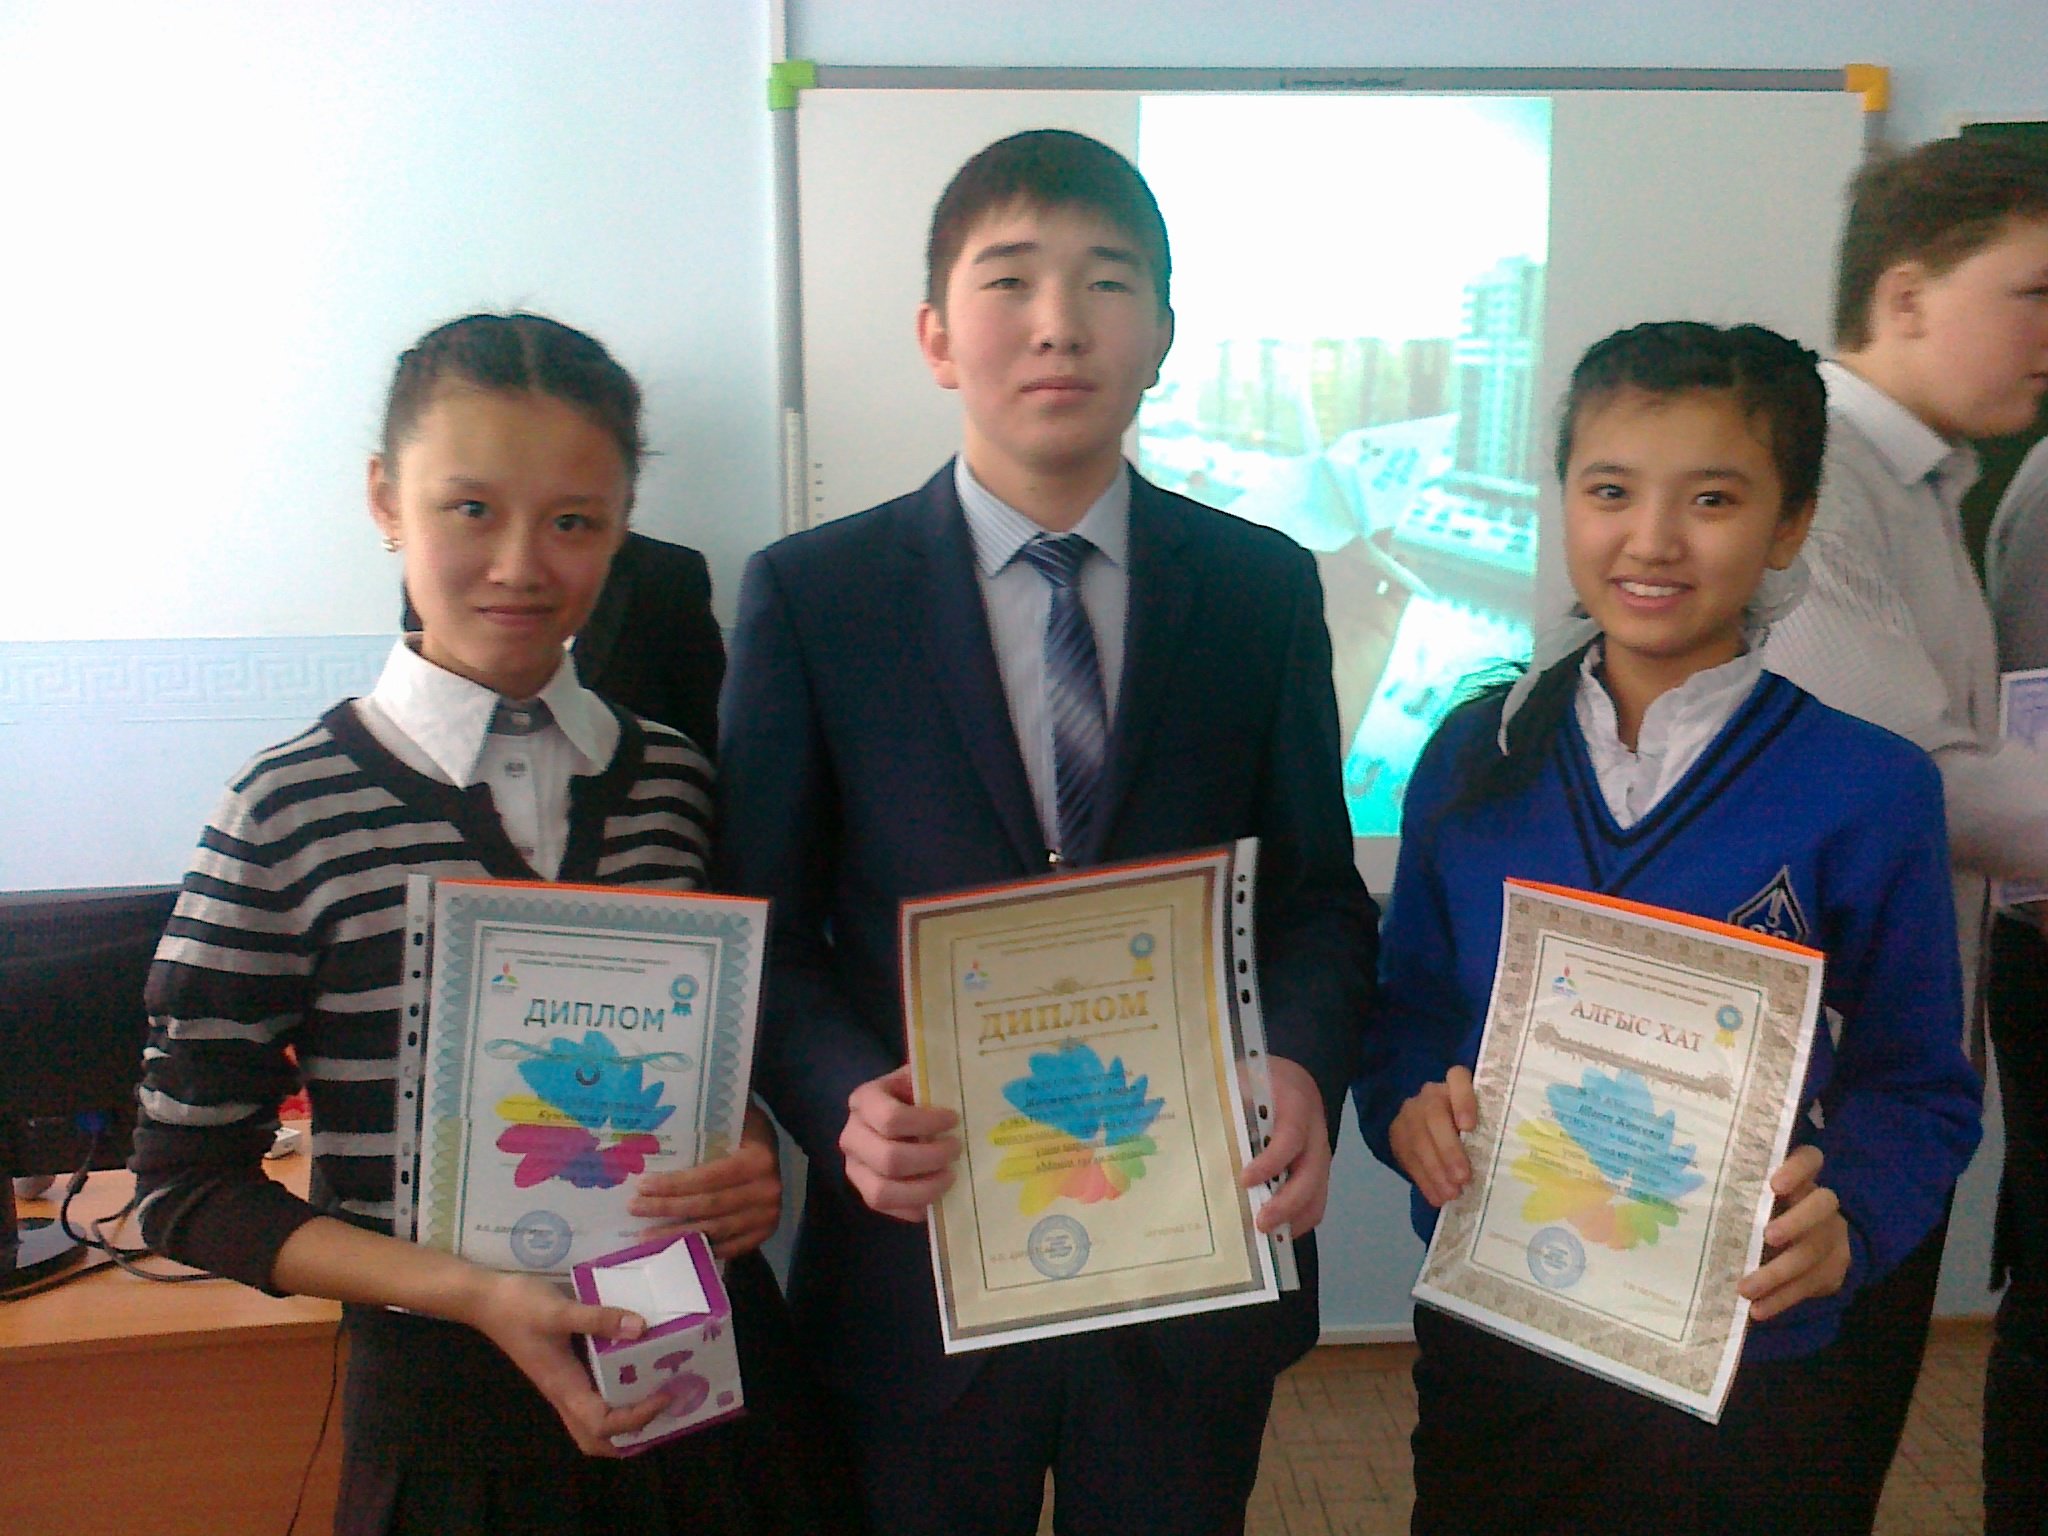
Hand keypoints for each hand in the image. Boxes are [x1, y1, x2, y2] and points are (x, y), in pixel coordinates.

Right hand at [462, 1269, 670, 1456]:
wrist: (486, 1301)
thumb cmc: (520, 1308)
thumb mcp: (561, 1310)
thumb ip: (599, 1318)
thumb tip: (640, 1327)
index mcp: (564, 1387)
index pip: (603, 1424)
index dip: (635, 1418)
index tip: (664, 1395)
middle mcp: (563, 1394)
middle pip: (594, 1439)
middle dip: (628, 1437)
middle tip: (661, 1414)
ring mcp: (560, 1386)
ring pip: (589, 1425)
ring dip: (621, 1425)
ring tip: (653, 1402)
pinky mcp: (560, 1373)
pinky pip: (588, 1401)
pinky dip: (612, 1401)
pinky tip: (631, 1376)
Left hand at [630, 1102, 782, 1258]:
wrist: (772, 1146)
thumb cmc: (745, 1127)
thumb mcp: (732, 1116)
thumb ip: (705, 1123)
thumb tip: (654, 1126)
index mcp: (759, 1158)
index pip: (709, 1177)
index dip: (674, 1184)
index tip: (643, 1185)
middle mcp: (767, 1190)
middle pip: (708, 1206)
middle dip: (667, 1208)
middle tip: (634, 1208)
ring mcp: (768, 1215)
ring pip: (715, 1230)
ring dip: (677, 1234)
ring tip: (645, 1235)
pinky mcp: (765, 1232)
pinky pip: (729, 1247)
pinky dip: (701, 1249)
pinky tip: (675, 1247)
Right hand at [839, 1064, 959, 1220]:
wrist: (894, 1113)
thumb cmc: (913, 1096)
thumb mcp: (919, 1079)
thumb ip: (933, 1085)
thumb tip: (962, 1096)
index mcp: (863, 1102)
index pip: (891, 1118)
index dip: (927, 1123)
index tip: (954, 1119)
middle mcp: (852, 1137)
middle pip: (888, 1159)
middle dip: (930, 1158)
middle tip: (956, 1150)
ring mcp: (856, 1169)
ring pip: (882, 1192)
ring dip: (924, 1188)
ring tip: (950, 1176)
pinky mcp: (866, 1193)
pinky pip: (890, 1210)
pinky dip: (919, 1206)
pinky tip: (940, 1193)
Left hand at [1241, 1056, 1332, 1235]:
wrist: (1294, 1077)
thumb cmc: (1261, 1078)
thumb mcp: (1244, 1078)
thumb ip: (1228, 1101)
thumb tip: (1195, 1128)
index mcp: (1296, 1105)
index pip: (1289, 1138)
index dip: (1271, 1162)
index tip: (1245, 1180)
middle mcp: (1315, 1133)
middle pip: (1311, 1174)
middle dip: (1286, 1203)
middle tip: (1260, 1223)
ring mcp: (1320, 1154)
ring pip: (1318, 1193)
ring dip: (1295, 1218)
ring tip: (1267, 1235)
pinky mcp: (1318, 1170)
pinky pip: (1316, 1199)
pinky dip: (1299, 1218)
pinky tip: (1276, 1231)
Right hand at [1389, 1067, 1477, 1208]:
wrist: (1430, 1125)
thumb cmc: (1471, 1127)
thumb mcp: (1481, 1120)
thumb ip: (1487, 1131)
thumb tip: (1507, 1163)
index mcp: (1455, 1084)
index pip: (1457, 1078)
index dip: (1463, 1100)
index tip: (1469, 1127)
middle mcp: (1430, 1094)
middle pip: (1434, 1115)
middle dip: (1448, 1149)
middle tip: (1462, 1177)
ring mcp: (1410, 1112)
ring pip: (1418, 1138)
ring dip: (1435, 1170)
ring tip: (1451, 1193)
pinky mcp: (1397, 1133)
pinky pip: (1407, 1157)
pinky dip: (1423, 1179)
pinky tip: (1436, 1196)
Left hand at [1737, 1144, 1850, 1322]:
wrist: (1811, 1249)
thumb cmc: (1764, 1213)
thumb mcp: (1755, 1199)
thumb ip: (1737, 1194)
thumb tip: (1682, 1194)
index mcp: (1801, 1179)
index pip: (1810, 1158)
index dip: (1798, 1168)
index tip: (1775, 1184)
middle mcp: (1821, 1204)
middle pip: (1823, 1204)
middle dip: (1796, 1221)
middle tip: (1768, 1236)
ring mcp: (1832, 1237)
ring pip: (1814, 1251)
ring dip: (1778, 1273)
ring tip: (1746, 1290)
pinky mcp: (1832, 1270)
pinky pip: (1809, 1286)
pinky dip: (1781, 1299)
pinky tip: (1758, 1310)